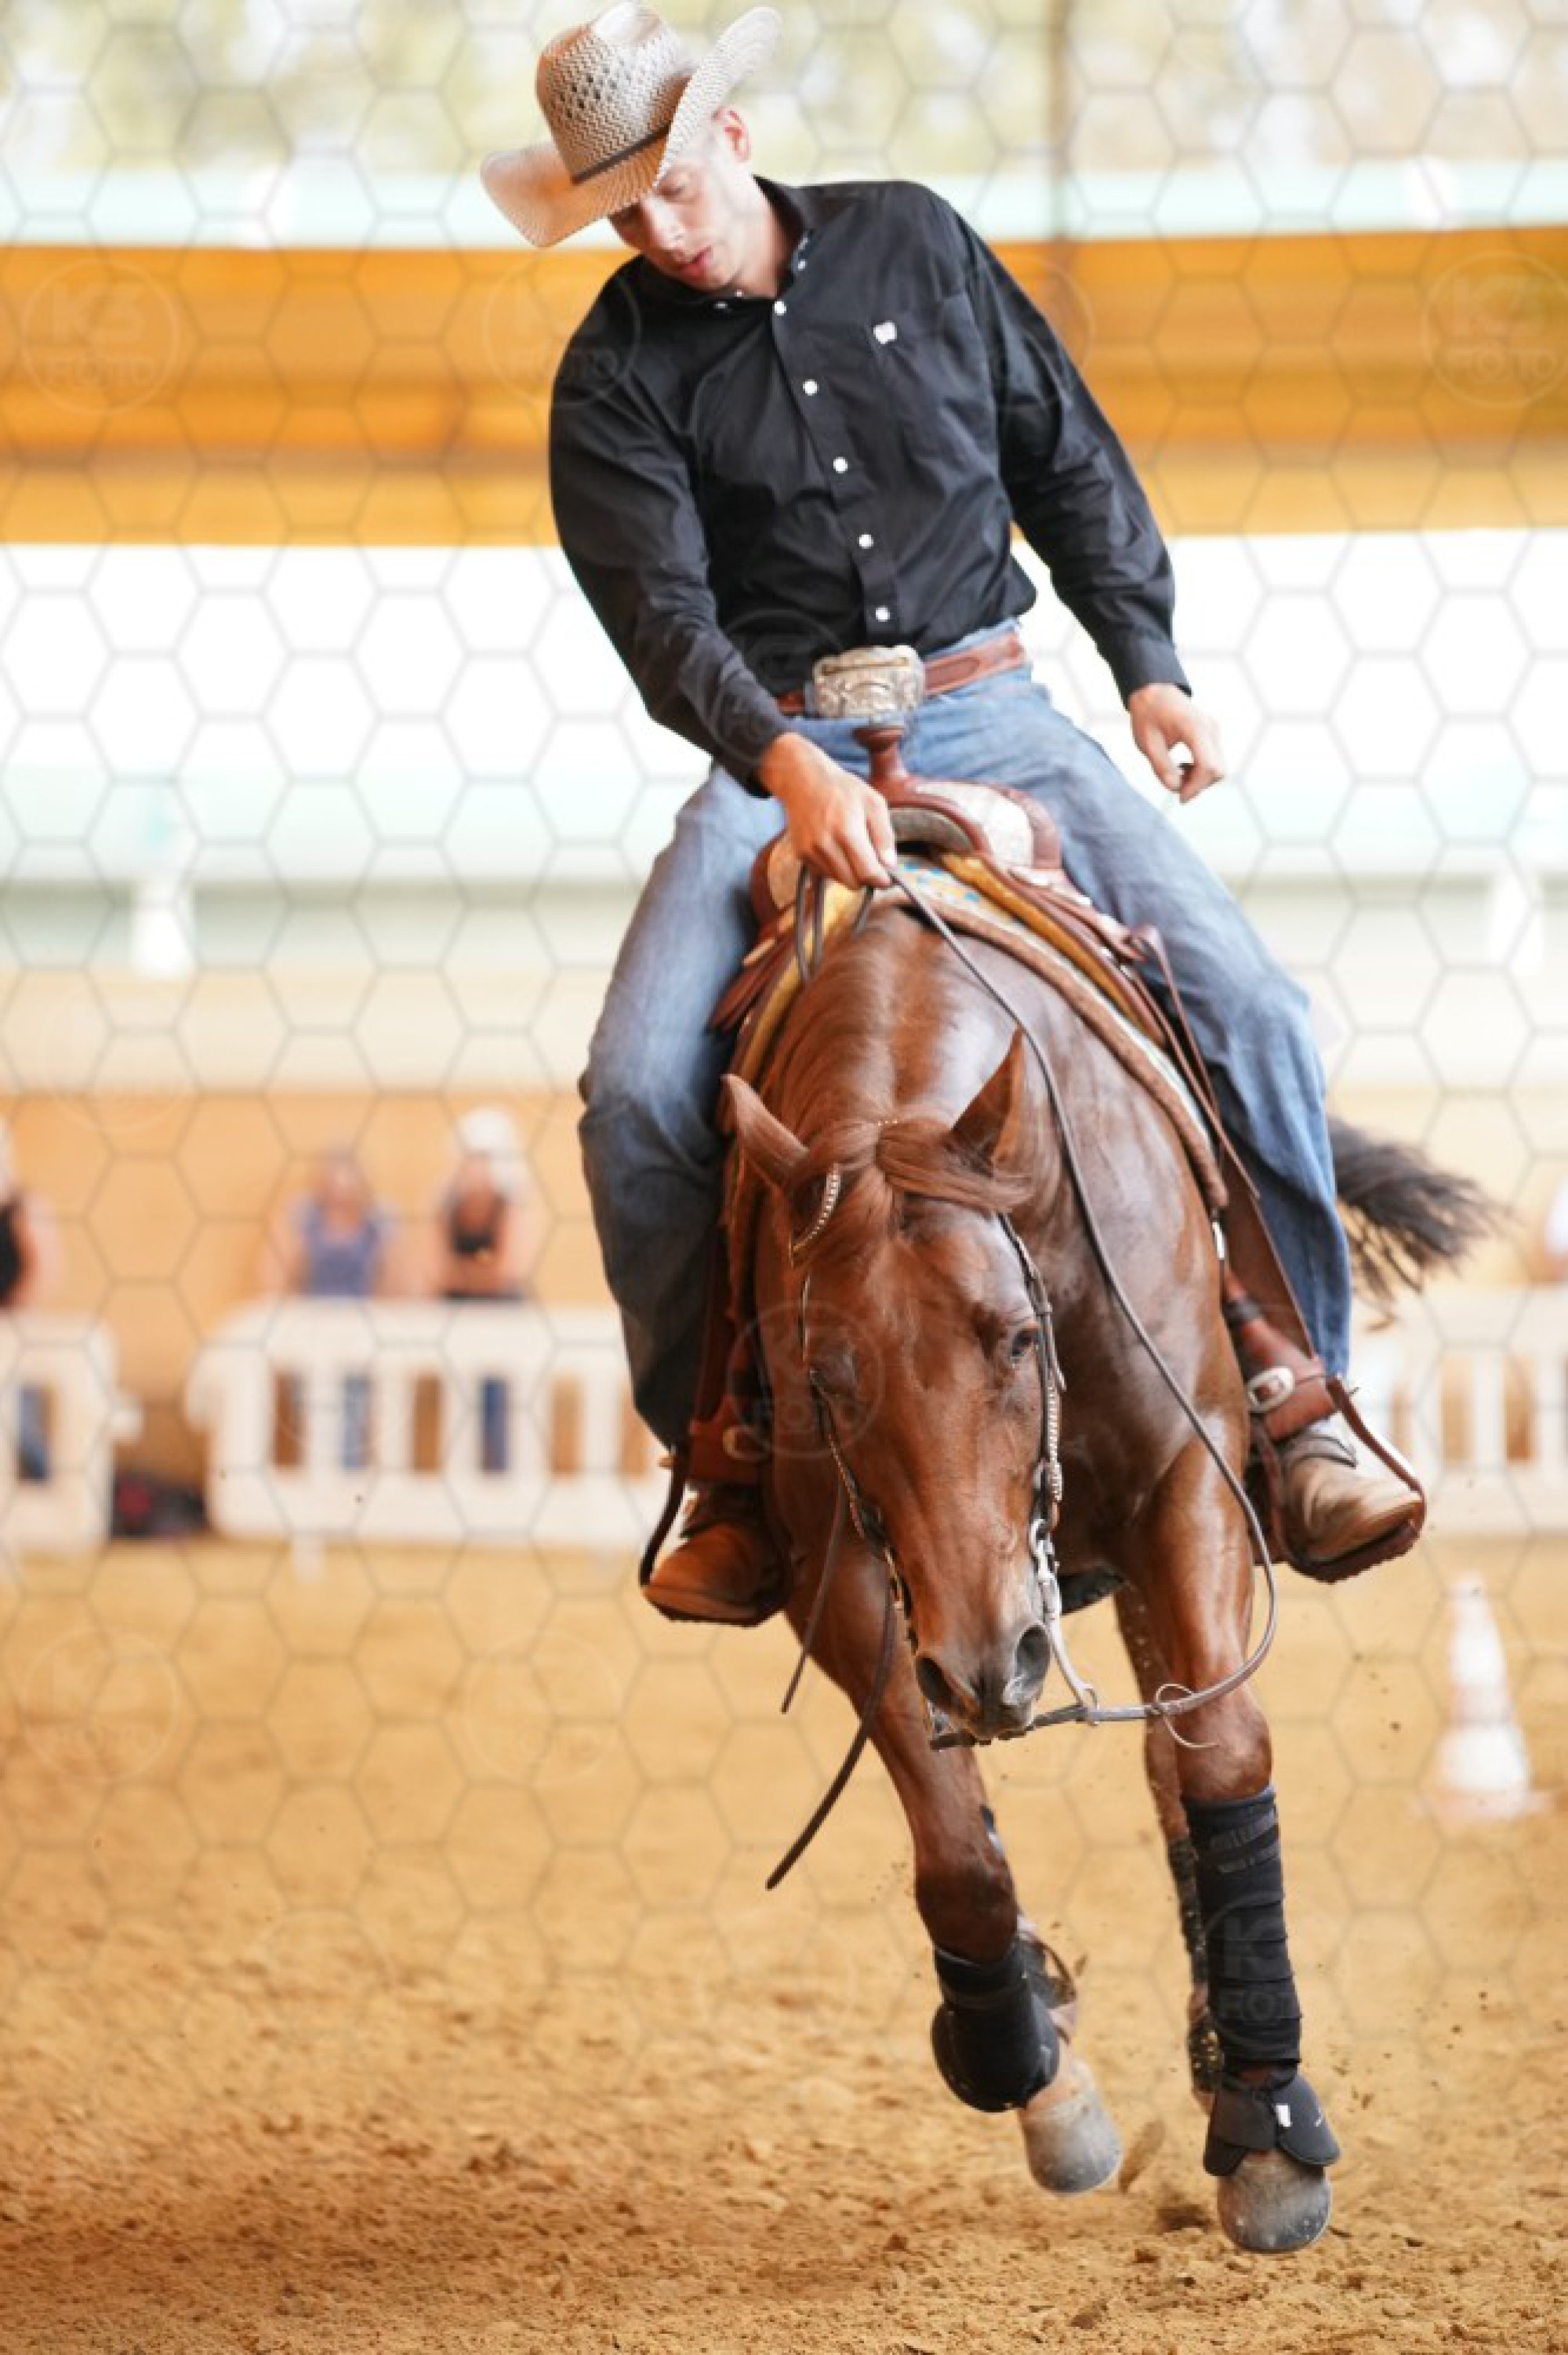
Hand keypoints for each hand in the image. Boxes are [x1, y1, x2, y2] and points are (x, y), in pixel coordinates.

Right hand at [755, 733, 896, 886]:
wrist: (804, 780)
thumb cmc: (843, 789)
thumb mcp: (874, 803)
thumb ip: (885, 835)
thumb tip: (890, 865)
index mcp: (847, 831)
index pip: (867, 872)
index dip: (881, 879)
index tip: (887, 877)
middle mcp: (825, 845)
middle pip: (853, 882)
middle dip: (866, 877)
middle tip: (871, 861)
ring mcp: (810, 851)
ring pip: (839, 880)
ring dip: (850, 872)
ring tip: (851, 848)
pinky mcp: (801, 854)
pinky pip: (824, 873)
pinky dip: (835, 866)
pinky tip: (836, 846)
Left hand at [1128, 683, 1225, 804]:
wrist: (1154, 690)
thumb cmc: (1147, 714)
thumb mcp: (1147, 743)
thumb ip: (1161, 767)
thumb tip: (1176, 789)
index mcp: (1194, 727)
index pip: (1208, 766)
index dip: (1196, 787)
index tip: (1180, 798)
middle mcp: (1210, 728)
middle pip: (1218, 770)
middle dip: (1199, 785)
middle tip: (1175, 786)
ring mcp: (1214, 730)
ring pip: (1219, 767)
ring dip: (1200, 779)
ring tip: (1176, 774)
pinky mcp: (1212, 734)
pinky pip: (1214, 760)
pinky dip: (1201, 771)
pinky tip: (1183, 768)